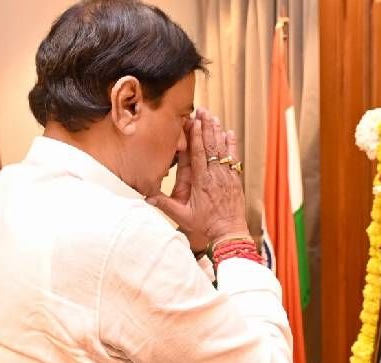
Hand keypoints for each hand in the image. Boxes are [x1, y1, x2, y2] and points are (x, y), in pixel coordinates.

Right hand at [146, 109, 249, 247]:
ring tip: (213, 116)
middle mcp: (215, 176)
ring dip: (217, 131)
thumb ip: (165, 205)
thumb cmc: (205, 226)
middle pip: (210, 146)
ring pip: (222, 149)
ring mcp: (226, 177)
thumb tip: (145, 197)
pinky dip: (231, 145)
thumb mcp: (182, 217)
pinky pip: (233, 158)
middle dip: (206, 127)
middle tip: (202, 111)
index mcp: (201, 182)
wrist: (229, 233)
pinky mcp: (234, 180)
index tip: (193, 121)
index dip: (195, 136)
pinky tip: (229, 133)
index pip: (198, 154)